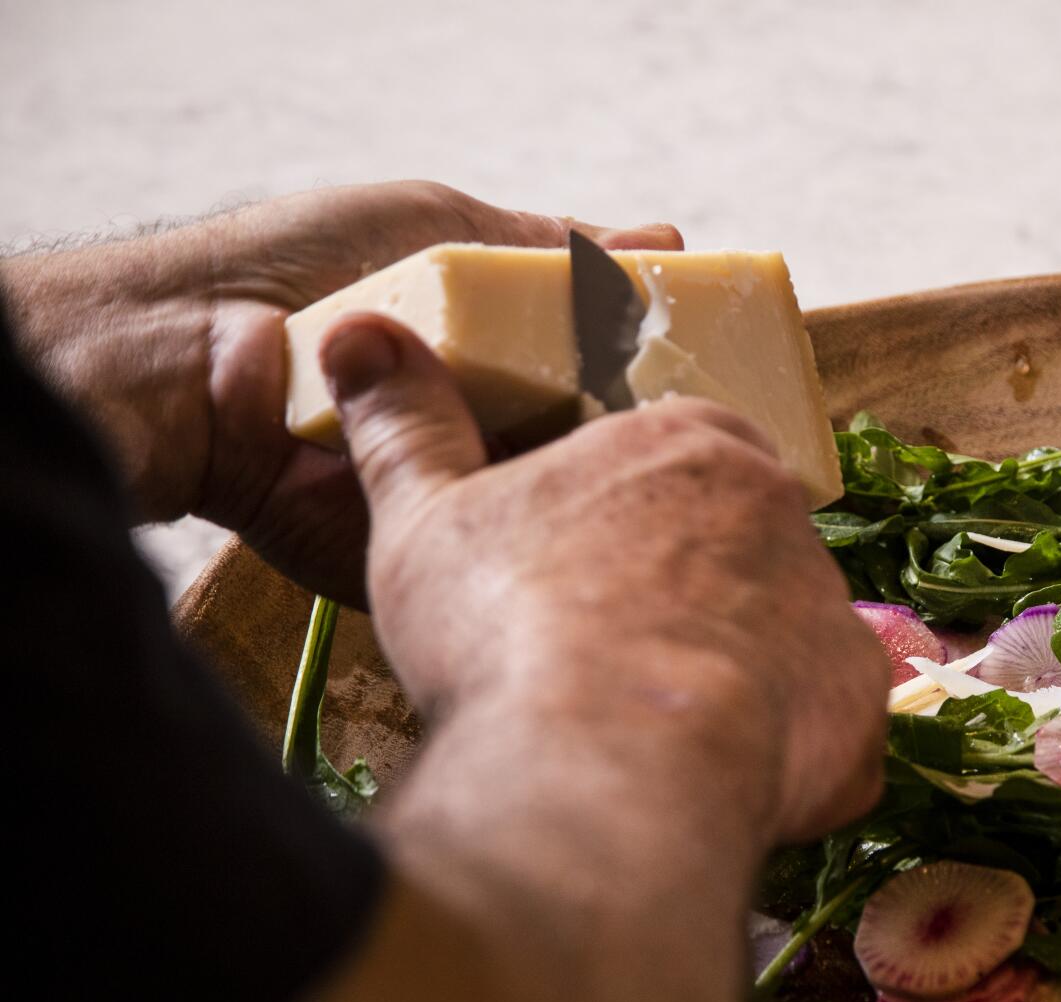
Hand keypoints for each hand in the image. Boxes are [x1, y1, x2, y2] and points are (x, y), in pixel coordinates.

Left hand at [0, 181, 682, 604]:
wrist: (187, 357)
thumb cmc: (295, 270)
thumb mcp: (440, 229)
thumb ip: (548, 248)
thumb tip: (662, 241)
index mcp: (489, 368)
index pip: (600, 381)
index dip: (657, 374)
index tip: (725, 360)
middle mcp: (480, 442)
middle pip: (597, 451)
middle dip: (650, 436)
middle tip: (719, 419)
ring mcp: (454, 509)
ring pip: (564, 508)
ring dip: (606, 483)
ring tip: (670, 459)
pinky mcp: (426, 564)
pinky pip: (506, 556)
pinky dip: (549, 532)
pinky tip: (600, 505)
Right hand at [323, 312, 885, 845]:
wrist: (603, 772)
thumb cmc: (512, 634)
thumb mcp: (424, 519)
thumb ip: (406, 426)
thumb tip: (361, 334)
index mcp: (691, 445)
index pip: (686, 452)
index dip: (636, 510)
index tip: (590, 565)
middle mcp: (785, 515)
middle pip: (744, 544)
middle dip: (691, 590)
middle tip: (611, 652)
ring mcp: (833, 611)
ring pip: (786, 636)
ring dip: (735, 672)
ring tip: (650, 729)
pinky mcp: (859, 707)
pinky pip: (825, 727)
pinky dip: (783, 755)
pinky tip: (710, 780)